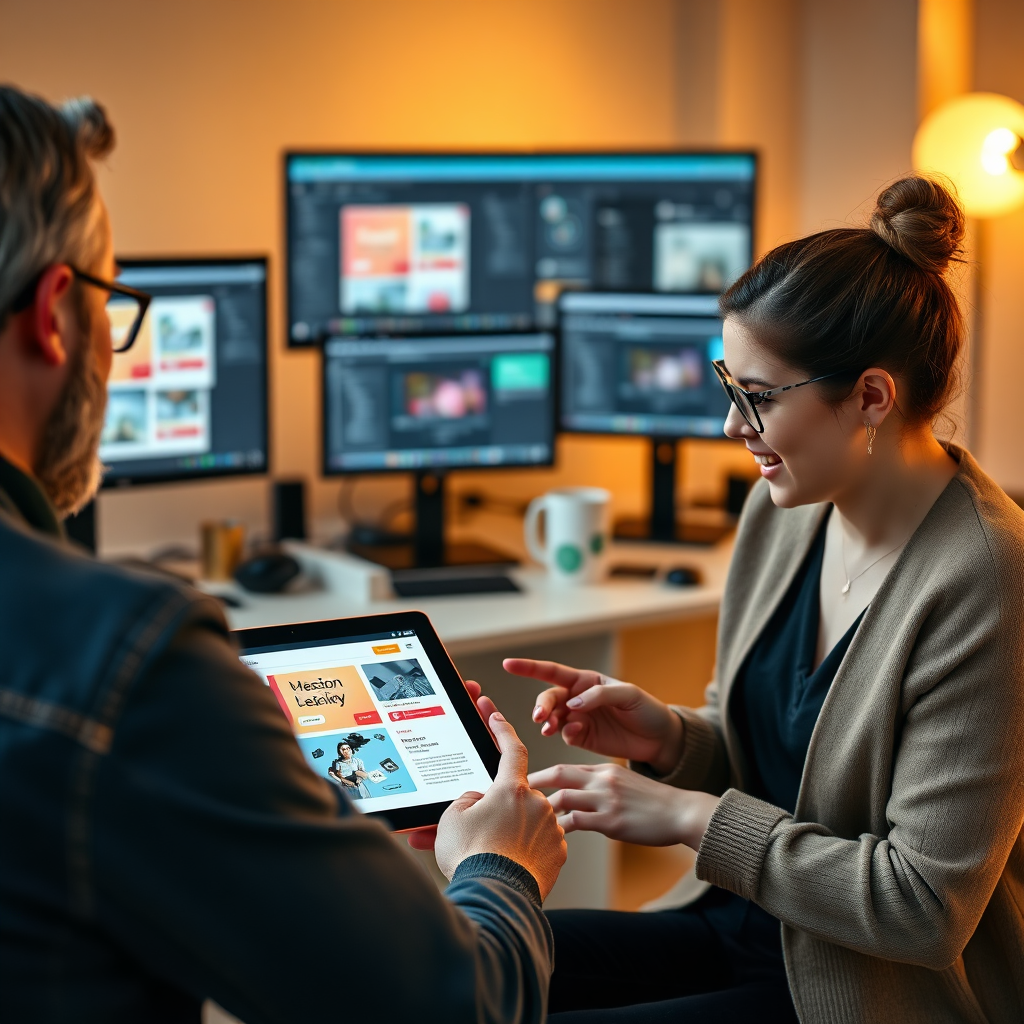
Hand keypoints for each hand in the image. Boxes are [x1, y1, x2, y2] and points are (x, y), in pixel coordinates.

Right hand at [413, 682, 566, 899]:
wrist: (495, 898)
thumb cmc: (472, 856)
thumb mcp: (453, 818)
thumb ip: (468, 799)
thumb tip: (480, 802)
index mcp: (511, 789)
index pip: (511, 749)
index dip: (502, 729)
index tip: (496, 715)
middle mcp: (537, 803)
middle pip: (515, 796)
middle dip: (497, 808)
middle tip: (478, 830)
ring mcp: (550, 828)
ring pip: (527, 820)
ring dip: (510, 830)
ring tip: (489, 853)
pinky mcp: (558, 853)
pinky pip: (539, 843)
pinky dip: (525, 849)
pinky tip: (507, 864)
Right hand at [504, 658, 683, 774]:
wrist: (659, 739)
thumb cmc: (646, 710)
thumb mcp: (628, 695)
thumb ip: (599, 695)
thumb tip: (573, 703)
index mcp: (586, 680)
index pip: (553, 671)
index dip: (529, 667)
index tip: (508, 664)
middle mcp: (578, 697)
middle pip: (549, 698)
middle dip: (540, 705)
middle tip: (540, 717)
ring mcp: (579, 718)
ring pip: (552, 717)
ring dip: (547, 721)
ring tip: (549, 727)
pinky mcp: (582, 737)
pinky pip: (565, 734)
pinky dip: (565, 733)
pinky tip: (575, 733)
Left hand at [528, 762, 719, 850]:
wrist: (682, 813)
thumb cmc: (654, 803)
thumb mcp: (624, 784)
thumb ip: (600, 787)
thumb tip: (575, 798)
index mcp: (604, 769)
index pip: (565, 767)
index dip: (542, 774)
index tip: (524, 783)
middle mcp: (602, 779)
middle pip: (558, 774)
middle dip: (533, 783)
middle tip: (513, 795)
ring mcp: (606, 799)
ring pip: (563, 797)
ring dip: (543, 810)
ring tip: (527, 821)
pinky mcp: (612, 821)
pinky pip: (577, 822)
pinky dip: (561, 829)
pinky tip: (552, 839)